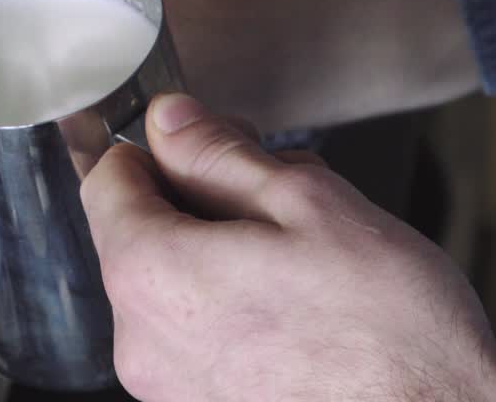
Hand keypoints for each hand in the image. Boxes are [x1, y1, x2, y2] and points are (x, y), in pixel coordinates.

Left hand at [81, 93, 495, 401]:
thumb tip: (169, 121)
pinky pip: (192, 333)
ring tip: (298, 252)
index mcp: (152, 274)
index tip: (204, 141)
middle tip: (273, 189)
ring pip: (168, 282)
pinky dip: (228, 304)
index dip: (156, 148)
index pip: (106, 180)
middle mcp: (141, 339)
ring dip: (217, 251)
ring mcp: (167, 386)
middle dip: (196, 198)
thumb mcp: (307, 203)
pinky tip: (294, 301)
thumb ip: (219, 154)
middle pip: (136, 233)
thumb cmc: (389, 330)